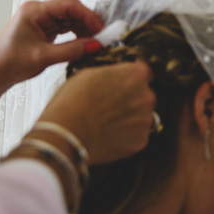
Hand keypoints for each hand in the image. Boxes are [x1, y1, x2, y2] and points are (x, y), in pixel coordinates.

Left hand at [0, 0, 104, 88]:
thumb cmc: (8, 63)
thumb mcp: (43, 58)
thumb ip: (72, 50)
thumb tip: (96, 45)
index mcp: (34, 10)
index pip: (69, 5)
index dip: (88, 16)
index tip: (101, 29)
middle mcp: (38, 11)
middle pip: (71, 10)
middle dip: (88, 23)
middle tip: (102, 37)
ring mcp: (41, 20)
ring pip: (70, 19)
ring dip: (84, 29)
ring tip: (95, 42)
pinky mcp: (43, 29)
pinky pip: (65, 27)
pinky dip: (76, 35)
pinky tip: (84, 43)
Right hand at [38, 61, 155, 164]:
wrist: (67, 133)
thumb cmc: (73, 102)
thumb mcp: (90, 73)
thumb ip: (112, 73)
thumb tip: (114, 77)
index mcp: (135, 75)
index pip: (143, 72)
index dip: (130, 78)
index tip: (123, 83)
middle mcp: (146, 96)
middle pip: (144, 95)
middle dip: (131, 99)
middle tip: (110, 105)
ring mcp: (145, 120)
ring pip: (141, 116)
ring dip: (130, 118)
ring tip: (106, 122)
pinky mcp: (140, 141)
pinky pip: (136, 135)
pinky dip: (126, 136)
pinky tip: (108, 134)